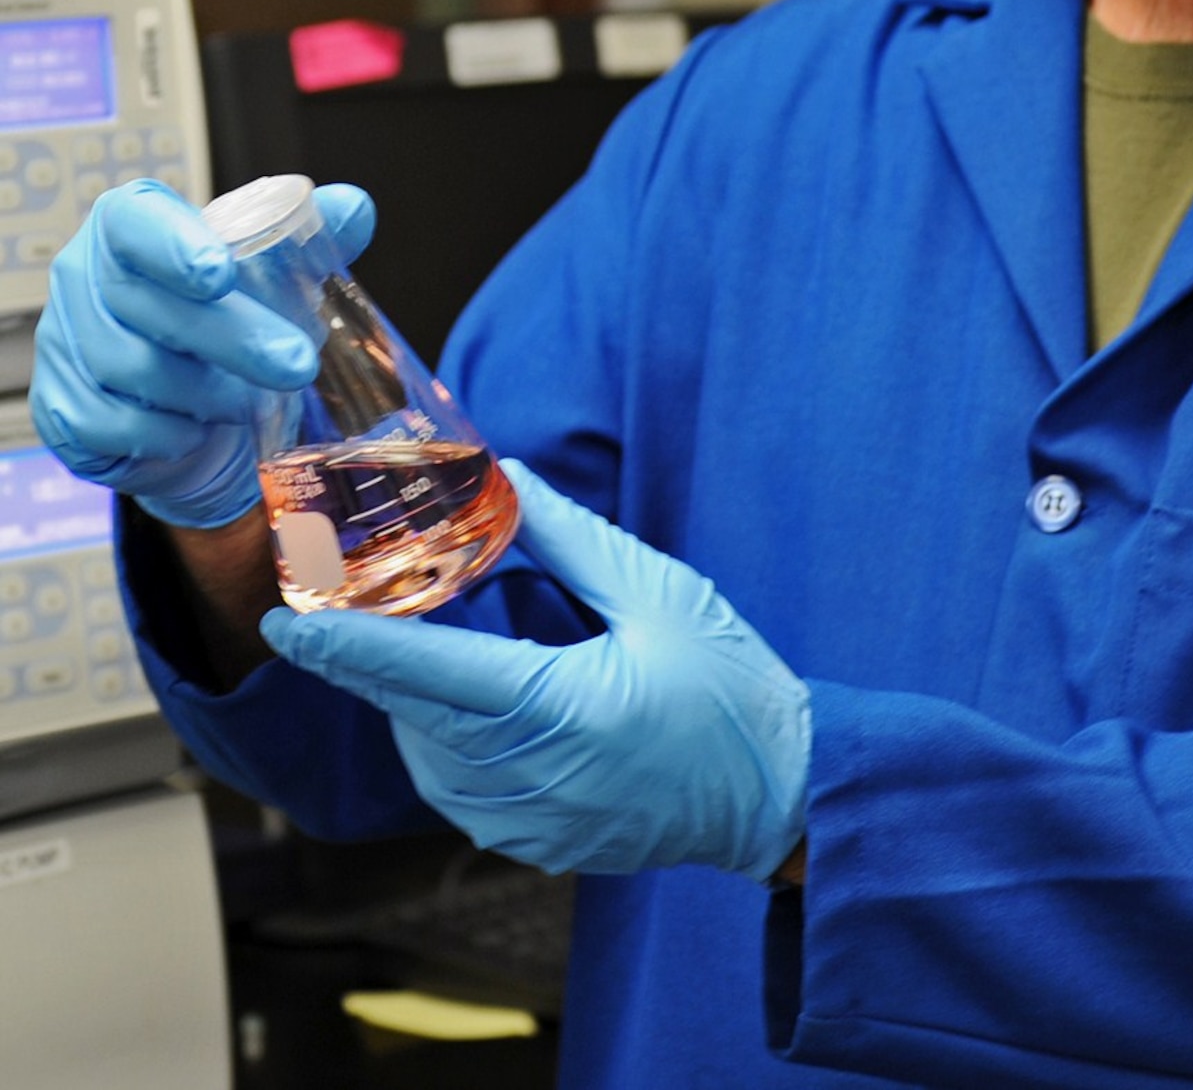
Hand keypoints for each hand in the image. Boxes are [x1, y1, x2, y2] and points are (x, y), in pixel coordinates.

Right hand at [31, 178, 375, 527]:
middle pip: (145, 304)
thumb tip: (353, 208)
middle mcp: (85, 277)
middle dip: (232, 338)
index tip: (221, 273)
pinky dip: (167, 432)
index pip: (135, 222)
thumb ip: (316, 234)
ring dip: (205, 390)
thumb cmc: (226, 320)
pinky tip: (199, 429)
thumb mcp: (274, 274)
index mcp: (131, 227)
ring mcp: (63, 343)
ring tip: (253, 401)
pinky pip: (108, 423)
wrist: (195, 407)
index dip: (174, 245)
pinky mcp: (60, 407)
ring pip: (129, 367)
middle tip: (297, 363)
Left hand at [259, 461, 811, 881]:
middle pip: (412, 709)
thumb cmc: (731, 690)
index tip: (287, 620)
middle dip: (375, 654)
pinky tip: (481, 691)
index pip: (425, 675)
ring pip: (426, 750)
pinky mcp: (530, 841)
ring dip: (416, 693)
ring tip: (436, 635)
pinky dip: (449, 732)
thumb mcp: (660, 593)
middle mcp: (525, 779)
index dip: (347, 646)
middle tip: (346, 601)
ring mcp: (523, 822)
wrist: (779, 792)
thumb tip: (506, 476)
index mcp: (557, 711)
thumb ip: (571, 538)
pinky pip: (457, 782)